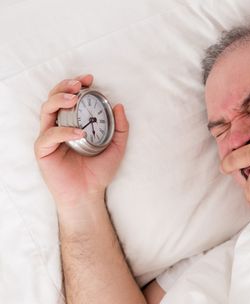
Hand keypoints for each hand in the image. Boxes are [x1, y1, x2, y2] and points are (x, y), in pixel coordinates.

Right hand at [34, 74, 128, 207]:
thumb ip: (121, 128)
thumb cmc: (99, 171)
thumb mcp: (117, 147)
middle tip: (78, 84)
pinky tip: (79, 133)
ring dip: (59, 100)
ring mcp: (49, 137)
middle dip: (65, 87)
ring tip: (74, 98)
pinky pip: (49, 135)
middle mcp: (59, 126)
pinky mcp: (43, 150)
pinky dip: (64, 131)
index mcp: (73, 122)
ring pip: (46, 110)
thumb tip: (119, 106)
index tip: (90, 80)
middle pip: (54, 98)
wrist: (89, 193)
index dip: (76, 85)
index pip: (70, 98)